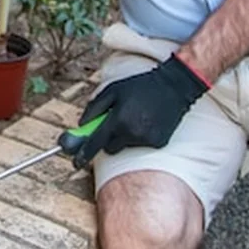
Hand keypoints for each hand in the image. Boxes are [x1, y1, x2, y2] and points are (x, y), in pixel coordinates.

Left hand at [72, 53, 209, 168]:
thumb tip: (81, 125)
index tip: (76, 162)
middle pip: (110, 148)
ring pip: (125, 146)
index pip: (96, 143)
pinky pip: (140, 145)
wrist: (172, 88)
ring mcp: (146, 140)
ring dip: (124, 136)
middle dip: (107, 139)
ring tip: (135, 116)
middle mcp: (131, 133)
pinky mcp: (158, 143)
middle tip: (114, 124)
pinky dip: (140, 136)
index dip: (83, 154)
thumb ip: (94, 108)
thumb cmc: (139, 86)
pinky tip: (147, 121)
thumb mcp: (112, 90)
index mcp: (118, 119)